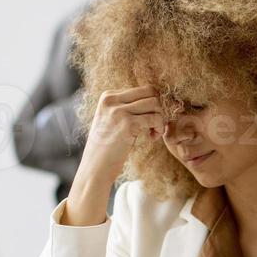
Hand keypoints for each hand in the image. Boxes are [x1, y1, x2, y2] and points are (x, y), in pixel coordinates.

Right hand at [62, 86, 165, 225]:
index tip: (150, 120)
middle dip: (159, 108)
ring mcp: (119, 111)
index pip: (142, 89)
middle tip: (156, 125)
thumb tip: (154, 98)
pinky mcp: (127, 124)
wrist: (95, 168)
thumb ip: (126, 107)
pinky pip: (155, 118)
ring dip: (160, 118)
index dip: (153, 104)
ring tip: (154, 132)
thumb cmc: (106, 147)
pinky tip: (152, 138)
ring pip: (155, 104)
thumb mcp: (111, 120)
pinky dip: (159, 128)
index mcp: (108, 96)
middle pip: (151, 92)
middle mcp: (112, 100)